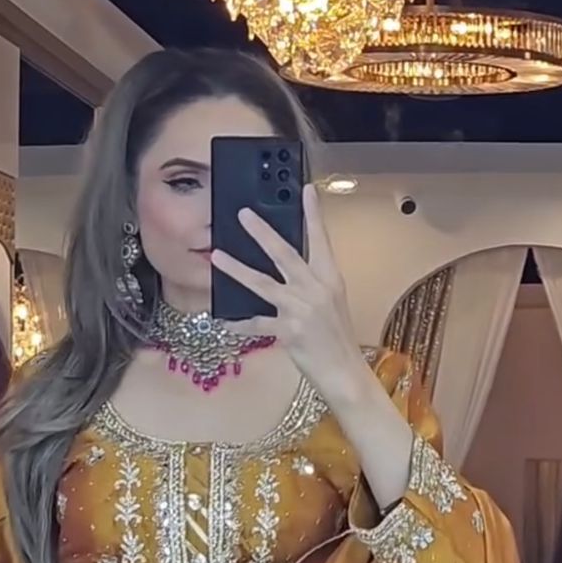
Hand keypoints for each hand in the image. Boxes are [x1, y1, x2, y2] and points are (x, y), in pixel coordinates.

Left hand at [211, 184, 368, 401]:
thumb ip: (311, 286)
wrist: (345, 373)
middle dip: (262, 232)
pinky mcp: (288, 332)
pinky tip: (225, 320)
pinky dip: (240, 323)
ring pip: (262, 283)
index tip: (306, 189)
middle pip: (284, 254)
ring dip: (236, 269)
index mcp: (330, 279)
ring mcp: (301, 310)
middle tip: (243, 215)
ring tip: (216, 257)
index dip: (314, 214)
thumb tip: (287, 272)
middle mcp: (315, 290)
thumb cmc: (337, 341)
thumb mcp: (331, 305)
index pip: (321, 240)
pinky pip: (257, 322)